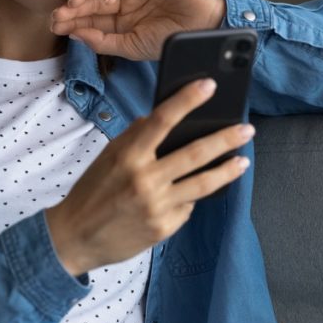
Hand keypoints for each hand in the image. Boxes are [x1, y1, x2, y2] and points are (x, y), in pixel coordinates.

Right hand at [45, 78, 253, 276]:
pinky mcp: (164, 227)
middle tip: (247, 129)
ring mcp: (157, 206)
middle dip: (226, 138)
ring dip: (227, 170)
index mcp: (128, 156)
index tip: (209, 85)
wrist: (76, 237)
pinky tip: (192, 192)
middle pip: (195, 153)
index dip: (187, 100)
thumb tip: (155, 119)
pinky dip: (190, 197)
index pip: (162, 120)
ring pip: (203, 183)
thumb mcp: (107, 157)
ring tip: (242, 160)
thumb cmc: (91, 192)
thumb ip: (133, 137)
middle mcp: (145, 179)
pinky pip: (187, 206)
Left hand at [49, 0, 225, 60]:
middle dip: (73, 8)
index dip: (72, 21)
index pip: (90, 18)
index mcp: (120, 21)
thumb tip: (75, 33)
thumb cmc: (171, 40)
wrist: (203, 30)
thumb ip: (102, 41)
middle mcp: (125, 2)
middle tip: (57, 14)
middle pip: (92, 1)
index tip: (55, 26)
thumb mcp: (131, 46)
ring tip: (74, 4)